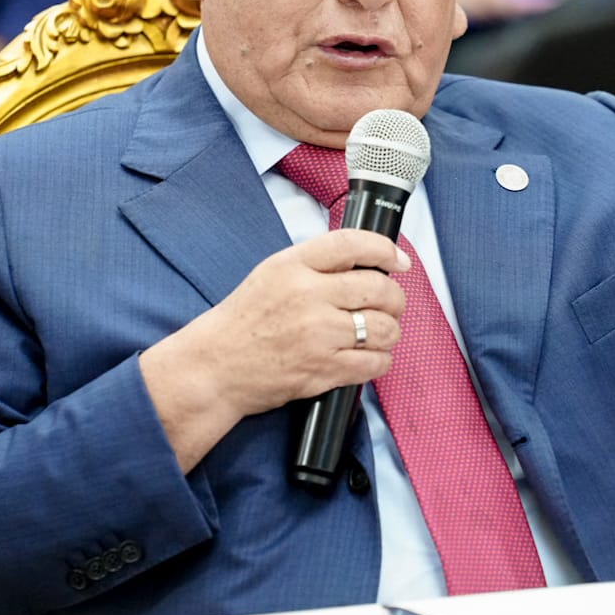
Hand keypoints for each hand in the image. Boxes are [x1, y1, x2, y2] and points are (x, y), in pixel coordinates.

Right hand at [139, 229, 410, 472]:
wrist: (215, 367)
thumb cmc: (243, 321)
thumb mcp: (272, 273)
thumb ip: (315, 263)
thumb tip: (365, 260)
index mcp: (293, 266)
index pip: (353, 244)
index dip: (385, 249)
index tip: (399, 261)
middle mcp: (308, 296)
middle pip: (379, 288)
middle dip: (394, 298)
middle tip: (389, 304)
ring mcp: (319, 334)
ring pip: (385, 328)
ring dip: (389, 331)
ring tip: (377, 333)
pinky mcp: (325, 369)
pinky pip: (376, 363)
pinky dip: (380, 360)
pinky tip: (368, 357)